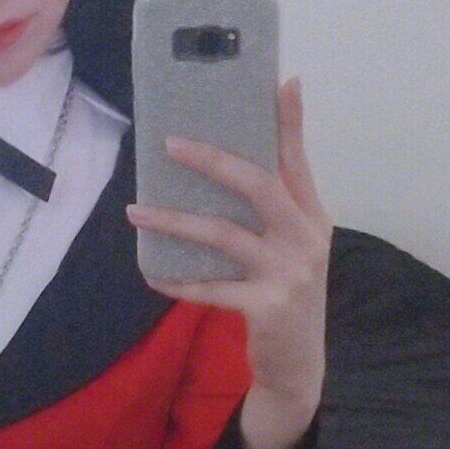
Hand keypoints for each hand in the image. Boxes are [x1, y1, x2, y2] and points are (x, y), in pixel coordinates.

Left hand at [125, 76, 331, 413]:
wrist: (298, 365)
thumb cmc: (285, 295)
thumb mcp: (291, 248)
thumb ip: (273, 209)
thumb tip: (233, 162)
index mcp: (314, 218)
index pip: (298, 160)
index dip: (290, 122)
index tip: (283, 83)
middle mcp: (307, 240)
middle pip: (260, 186)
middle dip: (214, 161)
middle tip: (170, 143)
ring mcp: (289, 274)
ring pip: (225, 235)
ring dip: (175, 220)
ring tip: (136, 212)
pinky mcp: (267, 307)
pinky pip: (211, 287)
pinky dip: (178, 280)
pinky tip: (152, 274)